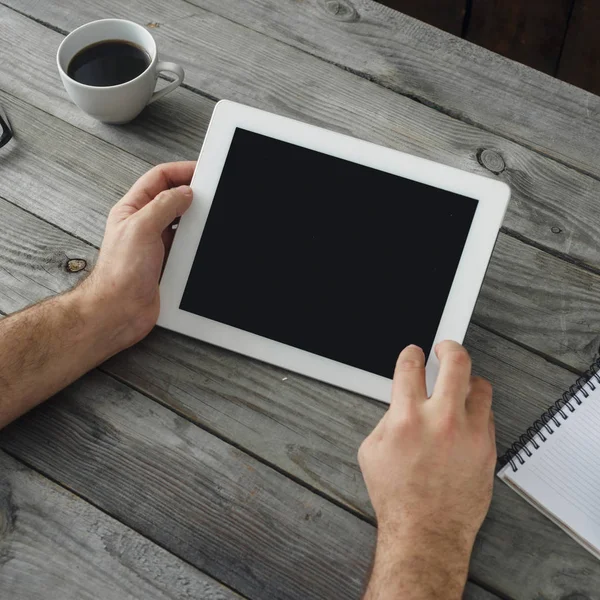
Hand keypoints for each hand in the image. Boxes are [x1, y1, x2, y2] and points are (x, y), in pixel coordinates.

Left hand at [77, 161, 195, 351]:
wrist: (119, 310)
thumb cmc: (119, 273)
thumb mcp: (141, 228)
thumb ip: (164, 205)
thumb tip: (185, 192)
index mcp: (132, 209)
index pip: (158, 178)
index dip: (181, 171)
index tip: (202, 171)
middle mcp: (144, 224)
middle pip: (173, 199)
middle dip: (192, 194)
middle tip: (211, 192)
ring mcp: (156, 244)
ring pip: (182, 223)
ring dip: (195, 220)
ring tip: (209, 215)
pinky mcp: (167, 262)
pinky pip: (187, 245)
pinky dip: (197, 242)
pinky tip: (203, 241)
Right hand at [358, 341, 495, 598]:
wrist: (426, 531)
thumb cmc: (398, 497)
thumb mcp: (372, 451)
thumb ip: (387, 419)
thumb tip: (402, 402)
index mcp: (407, 419)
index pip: (411, 367)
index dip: (411, 354)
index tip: (414, 353)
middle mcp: (441, 420)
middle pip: (456, 363)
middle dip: (449, 347)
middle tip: (445, 348)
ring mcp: (470, 434)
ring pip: (480, 385)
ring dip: (468, 380)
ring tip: (460, 384)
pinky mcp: (487, 449)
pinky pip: (488, 415)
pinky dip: (476, 411)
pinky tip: (465, 419)